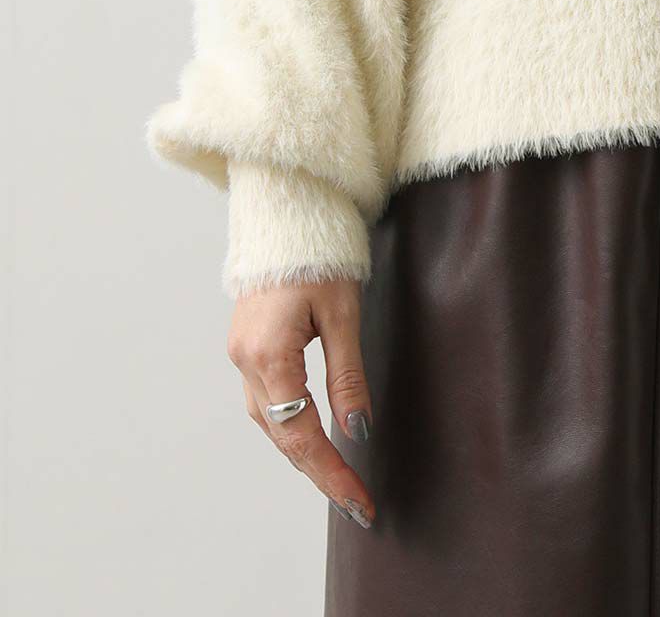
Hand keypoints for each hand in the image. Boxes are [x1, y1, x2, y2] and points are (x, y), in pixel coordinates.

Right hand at [228, 280, 374, 527]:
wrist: (287, 215)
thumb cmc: (320, 256)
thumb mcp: (343, 313)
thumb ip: (347, 375)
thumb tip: (357, 432)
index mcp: (268, 355)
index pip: (301, 434)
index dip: (331, 473)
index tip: (359, 502)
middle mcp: (246, 362)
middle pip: (283, 436)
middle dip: (320, 473)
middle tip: (357, 503)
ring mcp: (241, 357)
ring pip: (271, 423)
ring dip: (304, 453)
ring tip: (340, 481)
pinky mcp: (246, 349)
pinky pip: (266, 402)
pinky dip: (291, 426)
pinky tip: (312, 438)